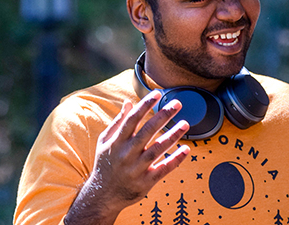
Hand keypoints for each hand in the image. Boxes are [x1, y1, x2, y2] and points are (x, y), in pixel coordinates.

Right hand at [65, 90, 190, 224]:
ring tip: (185, 123)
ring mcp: (136, 169)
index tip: (157, 93)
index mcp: (116, 141)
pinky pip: (163, 169)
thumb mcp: (105, 141)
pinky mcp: (145, 182)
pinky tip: (186, 149)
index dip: (145, 105)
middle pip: (147, 131)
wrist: (102, 195)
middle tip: (177, 103)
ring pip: (157, 150)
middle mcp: (126, 154)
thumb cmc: (105, 164)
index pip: (132, 119)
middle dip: (163, 116)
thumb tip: (128, 102)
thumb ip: (118, 122)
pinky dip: (175, 159)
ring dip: (173, 136)